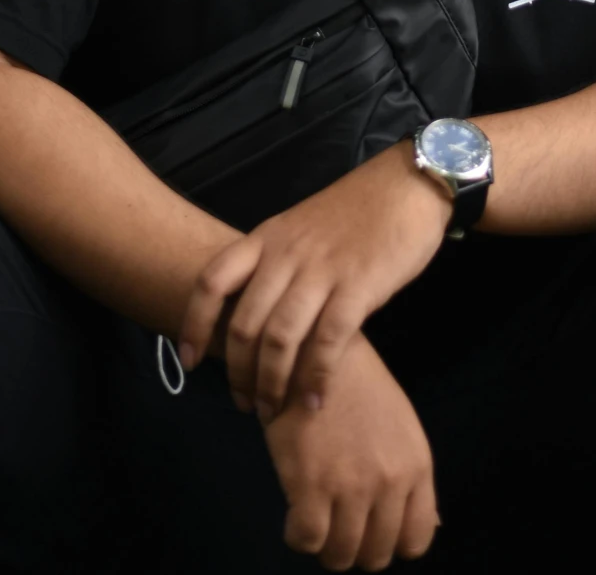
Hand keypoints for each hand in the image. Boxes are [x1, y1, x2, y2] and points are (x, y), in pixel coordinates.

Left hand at [178, 145, 449, 416]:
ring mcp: (321, 271)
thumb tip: (255, 316)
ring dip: (271, 384)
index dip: (193, 325)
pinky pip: (327, 342)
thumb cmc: (355, 210)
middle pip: (244, 323)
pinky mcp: (357, 286)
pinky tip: (314, 401)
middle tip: (244, 402)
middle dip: (238, 373)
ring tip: (272, 411)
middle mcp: (287, 255)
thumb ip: (277, 264)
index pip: (212, 281)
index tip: (188, 361)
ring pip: (279, 339)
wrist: (407, 185)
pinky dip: (315, 378)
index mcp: (268, 237)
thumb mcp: (301, 227)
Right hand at [264, 331, 438, 569]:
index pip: (416, 540)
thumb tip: (433, 526)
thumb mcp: (399, 425)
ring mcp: (351, 486)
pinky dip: (298, 535)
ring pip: (340, 556)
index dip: (390, 542)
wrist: (313, 349)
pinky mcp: (311, 485)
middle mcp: (390, 480)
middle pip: (376, 555)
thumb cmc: (355, 386)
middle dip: (355, 547)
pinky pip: (307, 541)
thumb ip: (411, 477)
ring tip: (316, 518)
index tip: (370, 529)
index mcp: (417, 465)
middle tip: (337, 524)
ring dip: (326, 545)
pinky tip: (295, 512)